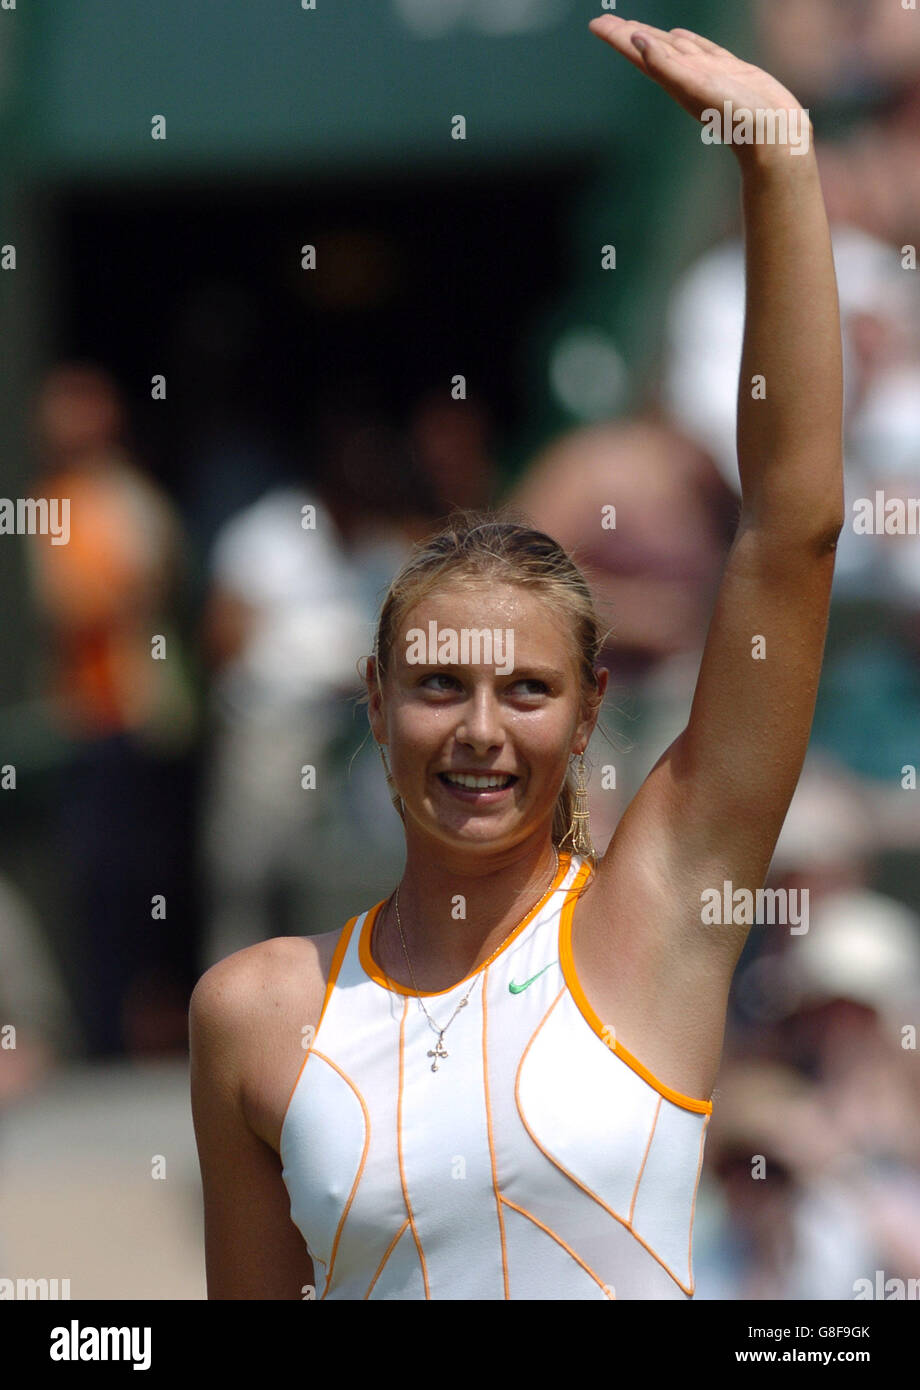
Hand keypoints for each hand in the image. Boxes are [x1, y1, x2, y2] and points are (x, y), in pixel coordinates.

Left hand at [588, 15, 809, 162]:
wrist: (773, 136)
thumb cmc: (736, 116)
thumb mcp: (696, 87)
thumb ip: (666, 65)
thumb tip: (636, 40)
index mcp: (674, 79)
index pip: (638, 52)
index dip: (617, 37)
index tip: (594, 25)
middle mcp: (687, 75)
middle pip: (650, 48)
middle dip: (628, 34)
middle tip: (606, 22)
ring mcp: (708, 72)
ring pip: (674, 47)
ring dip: (655, 35)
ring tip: (636, 27)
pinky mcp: (731, 70)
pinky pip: (702, 48)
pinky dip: (689, 39)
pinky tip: (679, 34)